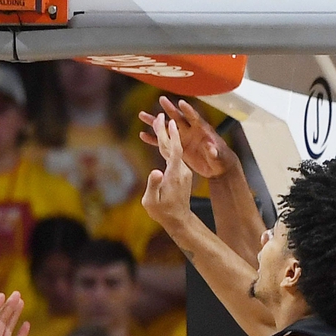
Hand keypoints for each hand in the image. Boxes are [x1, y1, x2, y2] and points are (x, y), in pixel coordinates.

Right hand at [140, 96, 235, 178]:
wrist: (217, 167)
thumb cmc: (221, 160)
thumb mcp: (218, 157)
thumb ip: (213, 152)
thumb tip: (210, 147)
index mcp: (202, 130)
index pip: (194, 118)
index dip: (188, 111)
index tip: (181, 103)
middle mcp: (191, 131)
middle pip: (178, 118)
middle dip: (170, 108)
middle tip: (161, 99)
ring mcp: (183, 138)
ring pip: (166, 127)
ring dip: (156, 122)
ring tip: (142, 115)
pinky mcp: (177, 147)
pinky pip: (163, 142)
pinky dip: (153, 139)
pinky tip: (143, 135)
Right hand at [140, 112, 194, 231]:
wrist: (179, 219)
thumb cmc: (163, 212)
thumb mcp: (152, 202)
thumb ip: (153, 185)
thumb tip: (154, 171)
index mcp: (174, 174)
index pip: (174, 150)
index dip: (171, 136)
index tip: (168, 122)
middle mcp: (181, 170)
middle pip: (173, 146)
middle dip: (166, 131)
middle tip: (159, 115)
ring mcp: (182, 171)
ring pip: (173, 150)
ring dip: (166, 137)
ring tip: (157, 123)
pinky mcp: (181, 173)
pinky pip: (172, 157)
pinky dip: (166, 147)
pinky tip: (159, 142)